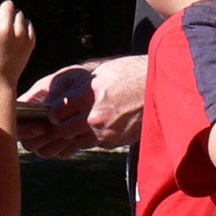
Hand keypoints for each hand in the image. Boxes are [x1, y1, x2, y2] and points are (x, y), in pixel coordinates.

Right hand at [0, 0, 34, 89]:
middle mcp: (5, 27)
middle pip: (8, 3)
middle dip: (3, 11)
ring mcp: (19, 34)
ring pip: (19, 13)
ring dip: (13, 19)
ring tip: (6, 33)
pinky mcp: (30, 40)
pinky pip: (27, 23)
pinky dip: (21, 28)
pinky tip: (14, 39)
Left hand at [17, 55, 146, 157]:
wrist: (162, 88)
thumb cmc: (132, 75)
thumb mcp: (104, 73)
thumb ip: (83, 88)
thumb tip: (65, 96)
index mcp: (88, 95)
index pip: (55, 112)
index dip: (54, 112)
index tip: (57, 110)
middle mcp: (93, 115)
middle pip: (63, 130)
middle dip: (62, 125)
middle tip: (67, 119)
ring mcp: (104, 131)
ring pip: (77, 140)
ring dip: (77, 133)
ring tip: (85, 122)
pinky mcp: (115, 141)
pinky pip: (95, 142)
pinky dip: (95, 136)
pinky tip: (104, 124)